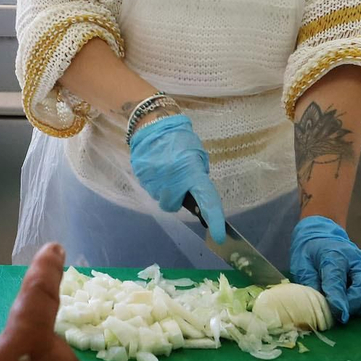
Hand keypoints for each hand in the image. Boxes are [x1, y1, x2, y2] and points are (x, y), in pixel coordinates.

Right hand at [129, 114, 224, 238]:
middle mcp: (173, 181)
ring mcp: (154, 181)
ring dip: (165, 189)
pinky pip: (150, 189)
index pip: (208, 201)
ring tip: (165, 170)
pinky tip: (156, 168)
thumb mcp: (197, 155)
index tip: (219, 236)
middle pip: (174, 205)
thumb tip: (196, 194)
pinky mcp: (141, 178)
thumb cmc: (180, 139)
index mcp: (192, 173)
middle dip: (176, 197)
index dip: (216, 220)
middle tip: (177, 181)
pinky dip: (155, 182)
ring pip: (161, 198)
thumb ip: (197, 176)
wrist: (153, 124)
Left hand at [289, 215, 360, 322]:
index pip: (338, 278)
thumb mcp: (301, 266)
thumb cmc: (311, 254)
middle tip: (344, 314)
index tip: (340, 315)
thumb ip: (310, 285)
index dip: (339, 299)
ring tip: (356, 312)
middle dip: (357, 303)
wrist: (322, 237)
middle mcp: (355, 258)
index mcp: (333, 254)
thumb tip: (320, 306)